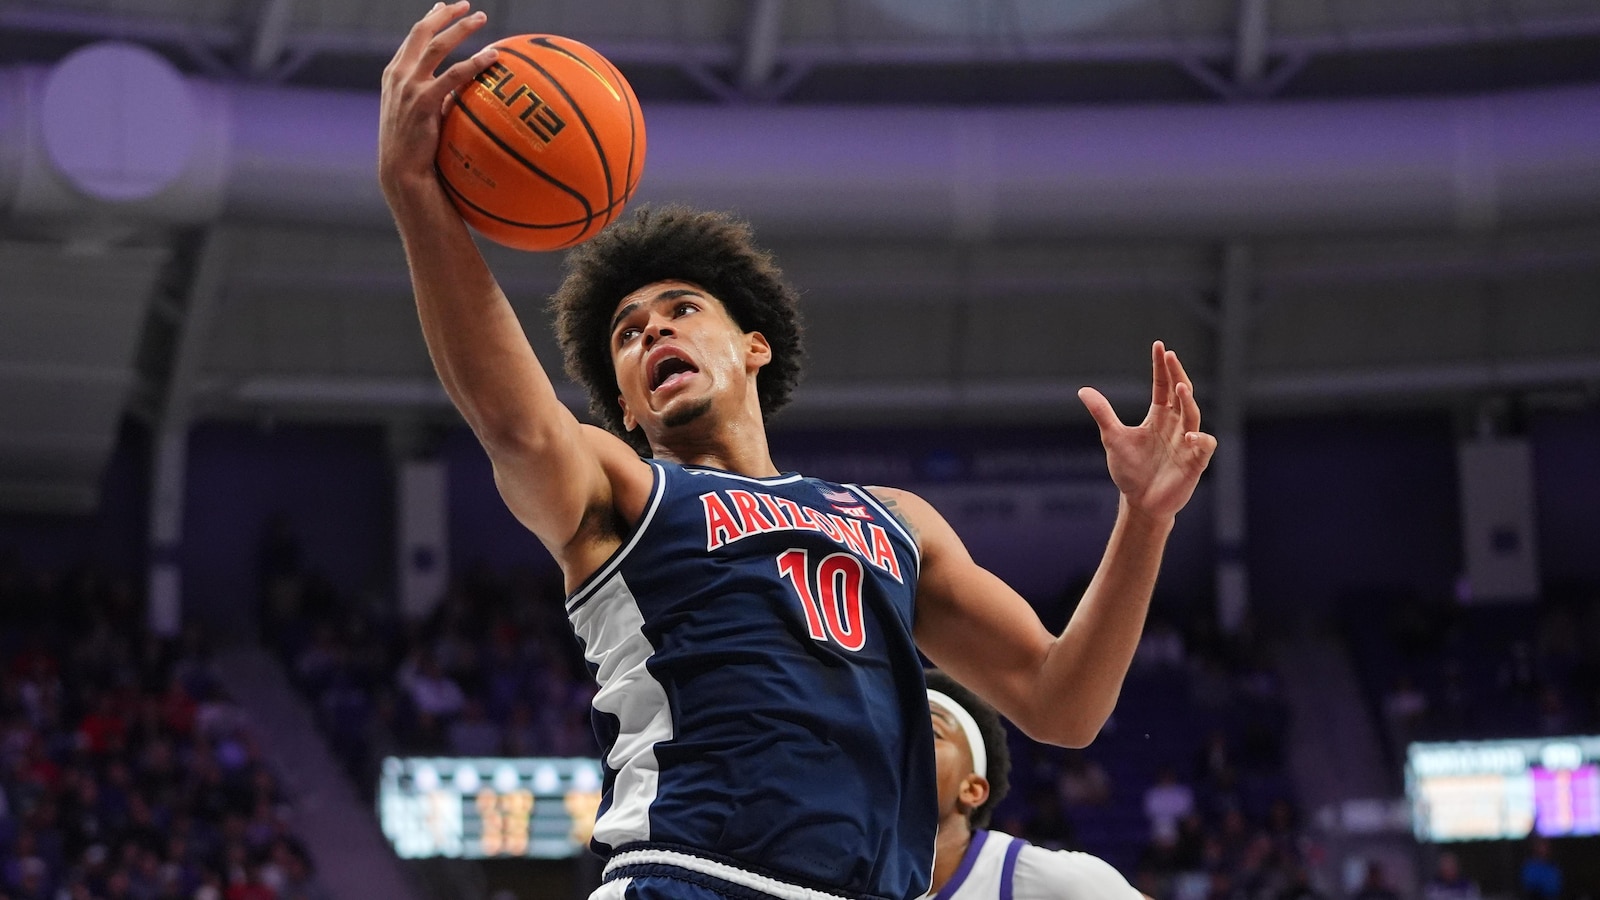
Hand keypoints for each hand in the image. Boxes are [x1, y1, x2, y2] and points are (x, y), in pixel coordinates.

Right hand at [378, 2, 496, 199]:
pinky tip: (493, 56)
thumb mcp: (415, 115)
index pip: (412, 38)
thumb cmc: (413, 149)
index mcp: (394, 74)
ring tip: (482, 18)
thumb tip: (458, 92)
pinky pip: (454, 75)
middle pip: (422, 32)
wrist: (401, 171)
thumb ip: (430, 96)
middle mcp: (399, 75)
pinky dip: (475, 62)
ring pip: (438, 46)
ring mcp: (408, 87)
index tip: (443, 6)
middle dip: (445, 14)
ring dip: (462, 28)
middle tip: (468, 6)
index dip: (429, 19)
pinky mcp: (423, 101)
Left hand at [1078, 341, 1216, 521]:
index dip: (1162, 367)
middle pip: (1181, 394)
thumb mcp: (1113, 438)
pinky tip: (1190, 436)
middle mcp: (1176, 425)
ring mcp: (1187, 442)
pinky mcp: (1195, 462)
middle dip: (1177, 374)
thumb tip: (1083, 390)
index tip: (1160, 346)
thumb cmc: (1130, 471)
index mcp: (1159, 416)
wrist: (1141, 503)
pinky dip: (1201, 439)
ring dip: (1188, 401)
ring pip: (1193, 415)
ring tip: (1179, 386)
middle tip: (1170, 356)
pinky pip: (1205, 446)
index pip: (1163, 386)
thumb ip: (1103, 413)